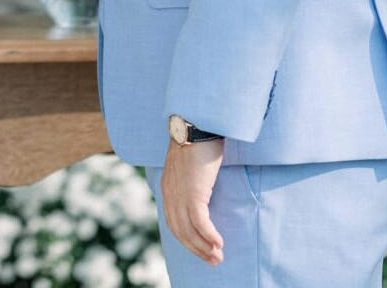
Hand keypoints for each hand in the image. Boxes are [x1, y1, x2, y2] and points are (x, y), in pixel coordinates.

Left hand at [160, 138, 224, 265]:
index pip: (173, 221)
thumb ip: (189, 181)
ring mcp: (180, 194)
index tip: (201, 248)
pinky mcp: (193, 193)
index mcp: (167, 187)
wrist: (196, 126)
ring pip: (189, 231)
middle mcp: (170, 193)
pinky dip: (209, 236)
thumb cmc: (198, 143)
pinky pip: (200, 223)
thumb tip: (200, 193)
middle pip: (180, 231)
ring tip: (218, 256)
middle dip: (196, 248)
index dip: (187, 239)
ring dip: (204, 247)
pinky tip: (219, 243)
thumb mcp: (189, 166)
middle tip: (213, 259)